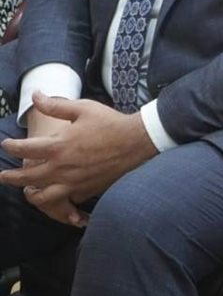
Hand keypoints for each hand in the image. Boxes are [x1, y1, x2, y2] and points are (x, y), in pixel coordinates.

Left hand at [0, 92, 156, 220]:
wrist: (136, 141)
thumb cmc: (110, 123)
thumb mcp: (83, 108)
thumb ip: (56, 105)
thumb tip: (35, 95)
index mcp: (59, 146)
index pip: (25, 149)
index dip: (11, 146)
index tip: (6, 144)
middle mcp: (61, 167)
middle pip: (26, 178)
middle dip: (10, 177)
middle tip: (2, 176)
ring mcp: (73, 182)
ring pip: (41, 196)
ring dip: (29, 193)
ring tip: (25, 191)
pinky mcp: (86, 190)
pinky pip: (65, 200)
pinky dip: (56, 199)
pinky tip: (55, 194)